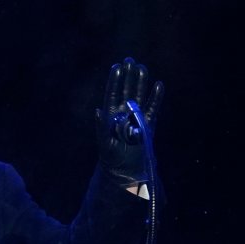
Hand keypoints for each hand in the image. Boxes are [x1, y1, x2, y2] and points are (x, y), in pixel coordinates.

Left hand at [95, 57, 163, 183]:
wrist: (124, 169)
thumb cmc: (110, 156)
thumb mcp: (104, 140)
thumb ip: (102, 125)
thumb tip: (99, 110)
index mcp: (110, 114)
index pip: (112, 93)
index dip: (115, 80)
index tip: (117, 66)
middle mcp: (123, 112)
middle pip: (126, 90)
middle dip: (128, 75)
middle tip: (130, 59)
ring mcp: (136, 116)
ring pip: (139, 95)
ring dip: (141, 82)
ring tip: (142, 67)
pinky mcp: (148, 123)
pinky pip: (153, 107)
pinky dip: (156, 97)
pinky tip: (158, 84)